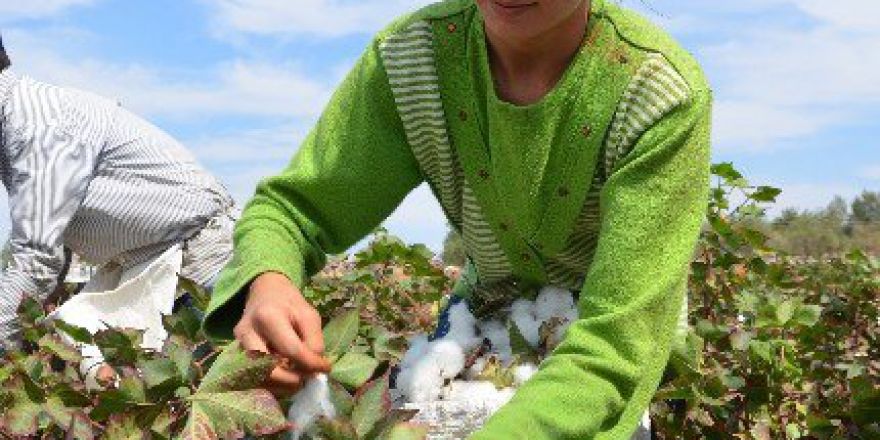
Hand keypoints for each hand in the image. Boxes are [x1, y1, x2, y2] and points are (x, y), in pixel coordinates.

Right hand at [234, 272, 330, 395]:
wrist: (265, 293)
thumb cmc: (289, 304)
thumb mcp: (309, 315)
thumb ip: (314, 342)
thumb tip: (315, 369)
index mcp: (268, 317)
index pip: (292, 350)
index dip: (311, 364)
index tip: (325, 369)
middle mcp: (248, 333)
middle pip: (268, 369)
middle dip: (291, 380)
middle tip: (307, 379)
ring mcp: (238, 345)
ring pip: (258, 377)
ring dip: (281, 385)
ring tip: (298, 379)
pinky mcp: (236, 353)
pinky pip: (253, 376)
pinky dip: (272, 382)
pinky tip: (285, 376)